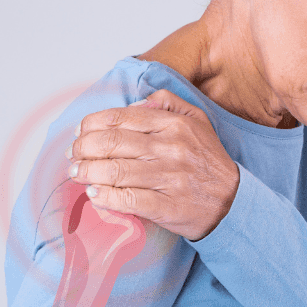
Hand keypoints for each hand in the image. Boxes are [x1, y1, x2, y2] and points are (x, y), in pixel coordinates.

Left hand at [67, 89, 239, 240]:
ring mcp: (170, 178)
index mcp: (175, 124)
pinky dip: (105, 197)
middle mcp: (171, 148)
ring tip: (77, 175)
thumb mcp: (197, 120)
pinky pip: (128, 200)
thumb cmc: (208, 161)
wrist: (233, 201)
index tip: (80, 133)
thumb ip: (169, 103)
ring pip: (115, 171)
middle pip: (112, 143)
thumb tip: (136, 101)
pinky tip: (94, 195)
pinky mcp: (168, 206)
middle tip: (74, 155)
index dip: (92, 124)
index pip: (121, 118)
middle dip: (83, 149)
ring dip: (87, 173)